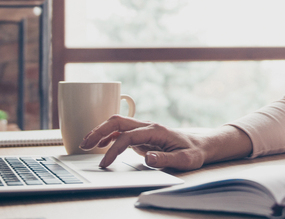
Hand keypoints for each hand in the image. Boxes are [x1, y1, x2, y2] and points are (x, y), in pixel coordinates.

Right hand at [79, 115, 208, 169]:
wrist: (201, 145)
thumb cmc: (193, 152)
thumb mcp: (184, 160)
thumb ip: (166, 159)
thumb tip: (148, 158)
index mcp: (156, 131)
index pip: (128, 136)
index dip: (114, 149)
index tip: (105, 163)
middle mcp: (148, 126)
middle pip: (118, 122)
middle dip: (99, 131)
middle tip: (84, 144)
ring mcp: (144, 129)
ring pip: (117, 124)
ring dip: (100, 131)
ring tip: (85, 143)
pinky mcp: (142, 135)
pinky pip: (121, 132)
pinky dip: (108, 136)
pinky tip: (100, 144)